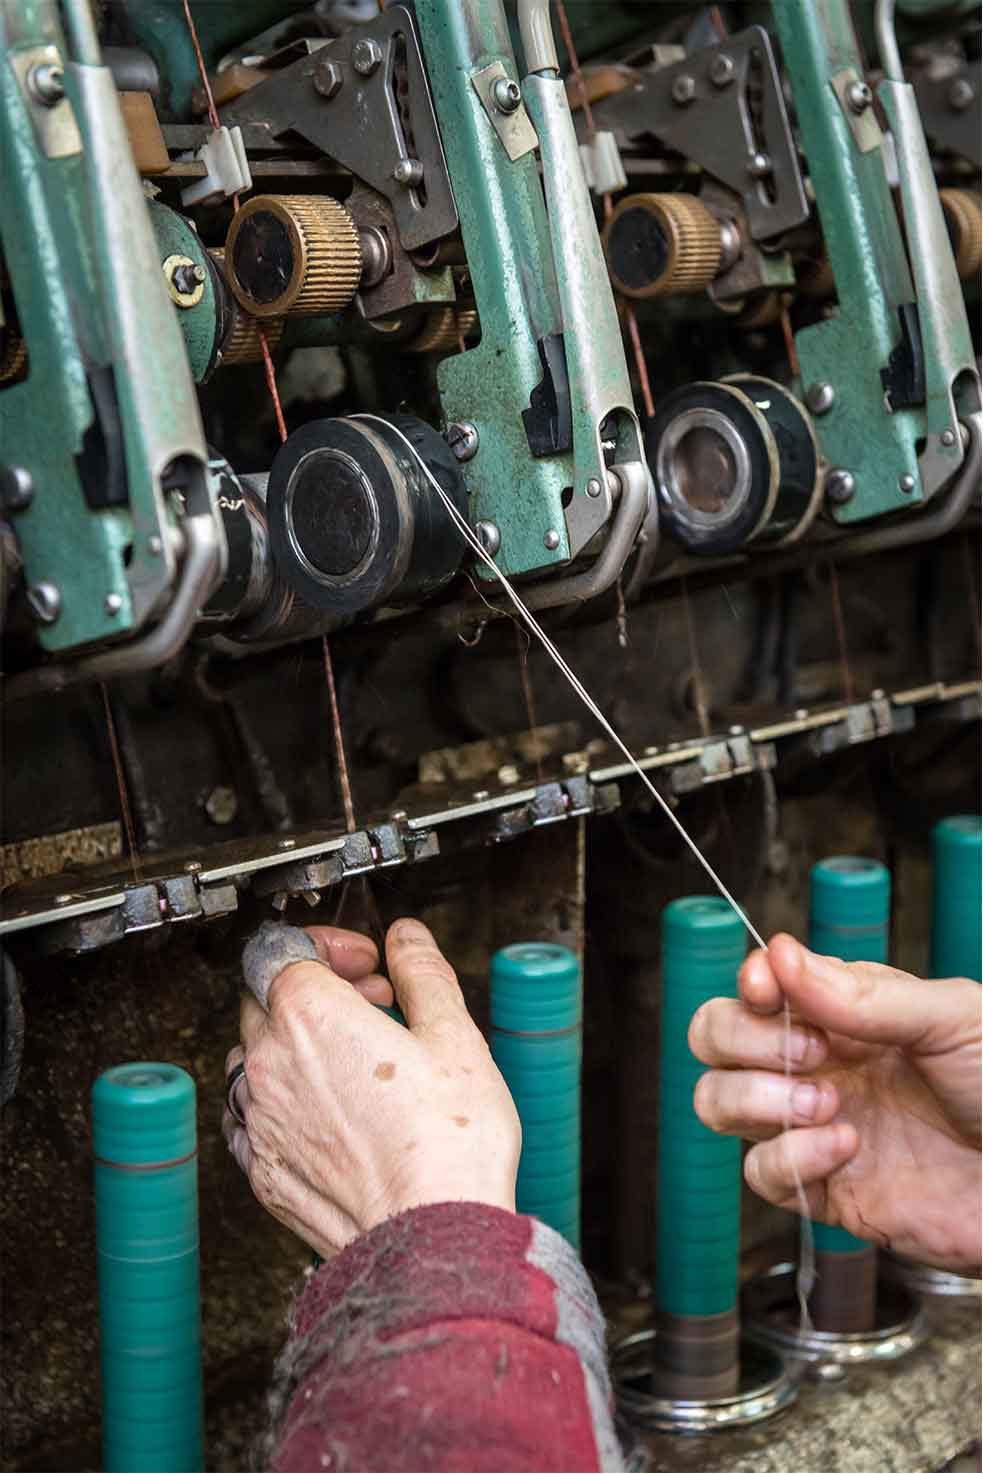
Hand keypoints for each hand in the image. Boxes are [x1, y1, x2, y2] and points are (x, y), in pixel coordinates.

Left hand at [223, 919, 520, 1258]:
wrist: (431, 1237)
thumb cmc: (448, 1143)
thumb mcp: (453, 1035)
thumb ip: (422, 973)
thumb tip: (406, 938)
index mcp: (311, 1017)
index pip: (284, 948)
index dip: (328, 944)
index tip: (365, 962)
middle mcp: (270, 1064)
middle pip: (263, 996)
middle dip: (314, 987)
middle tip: (373, 1005)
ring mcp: (259, 1121)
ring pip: (252, 1057)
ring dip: (293, 1044)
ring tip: (353, 1061)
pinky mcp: (262, 1171)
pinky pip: (250, 1117)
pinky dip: (280, 1100)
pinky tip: (327, 1112)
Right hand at [689, 933, 981, 1271]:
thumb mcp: (951, 1018)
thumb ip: (860, 995)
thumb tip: (780, 953)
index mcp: (843, 1012)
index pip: (758, 986)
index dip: (750, 984)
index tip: (767, 990)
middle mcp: (817, 1064)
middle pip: (714, 1037)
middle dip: (740, 1038)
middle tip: (811, 1052)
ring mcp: (812, 1126)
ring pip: (716, 1102)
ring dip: (755, 1097)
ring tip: (824, 1102)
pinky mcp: (823, 1189)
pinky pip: (762, 1173)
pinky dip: (792, 1158)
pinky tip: (846, 1147)